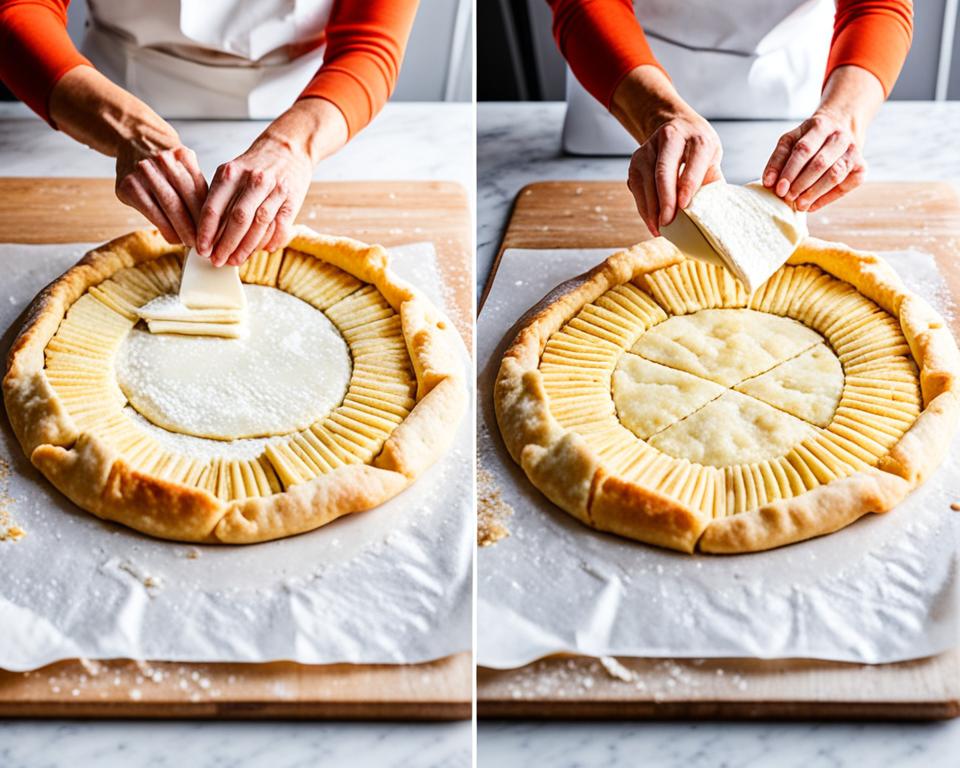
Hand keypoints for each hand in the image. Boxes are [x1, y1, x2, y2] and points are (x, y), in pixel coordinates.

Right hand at [116, 142, 207, 246]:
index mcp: (183, 157)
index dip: (210, 218)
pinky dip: (165, 229)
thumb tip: (214, 224)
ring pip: (169, 209)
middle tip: (205, 245)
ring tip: (191, 244)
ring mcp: (143, 172)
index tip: (217, 236)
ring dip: (182, 231)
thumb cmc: (167, 162)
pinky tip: (173, 238)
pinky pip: (151, 213)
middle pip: (185, 201)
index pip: (201, 193)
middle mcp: (162, 162)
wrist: (135, 140)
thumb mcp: (186, 166)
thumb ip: (198, 189)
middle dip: (197, 228)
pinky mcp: (128, 185)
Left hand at [195, 98, 348, 266]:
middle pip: (237, 220)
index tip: (201, 249)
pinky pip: (280, 226)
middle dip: (225, 245)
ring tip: (236, 260)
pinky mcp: (292, 199)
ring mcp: (275, 189)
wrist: (290, 147)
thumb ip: (221, 198)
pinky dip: (271, 241)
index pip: (213, 207)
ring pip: (258, 225)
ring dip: (246, 247)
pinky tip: (263, 251)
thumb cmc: (256, 164)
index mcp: (231, 173)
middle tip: (217, 261)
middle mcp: (253, 180)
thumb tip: (210, 233)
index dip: (206, 232)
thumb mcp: (232, 172)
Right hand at [627, 113, 722, 235]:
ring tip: (659, 229)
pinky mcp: (634, 161)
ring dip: (651, 209)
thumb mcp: (711, 159)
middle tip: (667, 223)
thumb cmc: (698, 149)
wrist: (677, 127)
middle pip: (663, 171)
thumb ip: (711, 181)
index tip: (684, 207)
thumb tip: (708, 212)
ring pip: (645, 182)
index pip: (690, 162)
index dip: (687, 185)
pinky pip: (637, 189)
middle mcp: (669, 138)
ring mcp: (648, 149)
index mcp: (696, 137)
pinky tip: (652, 222)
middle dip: (664, 200)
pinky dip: (644, 208)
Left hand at [762, 110, 865, 212]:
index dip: (790, 171)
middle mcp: (840, 137)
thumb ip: (777, 160)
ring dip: (814, 193)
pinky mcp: (861, 168)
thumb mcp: (791, 141)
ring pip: (834, 175)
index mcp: (820, 125)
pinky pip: (844, 187)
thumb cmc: (810, 140)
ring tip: (798, 205)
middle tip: (787, 198)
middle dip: (801, 184)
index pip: (804, 149)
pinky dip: (826, 199)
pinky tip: (811, 206)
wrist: (841, 129)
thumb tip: (768, 183)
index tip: (778, 189)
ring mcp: (854, 151)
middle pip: (820, 163)